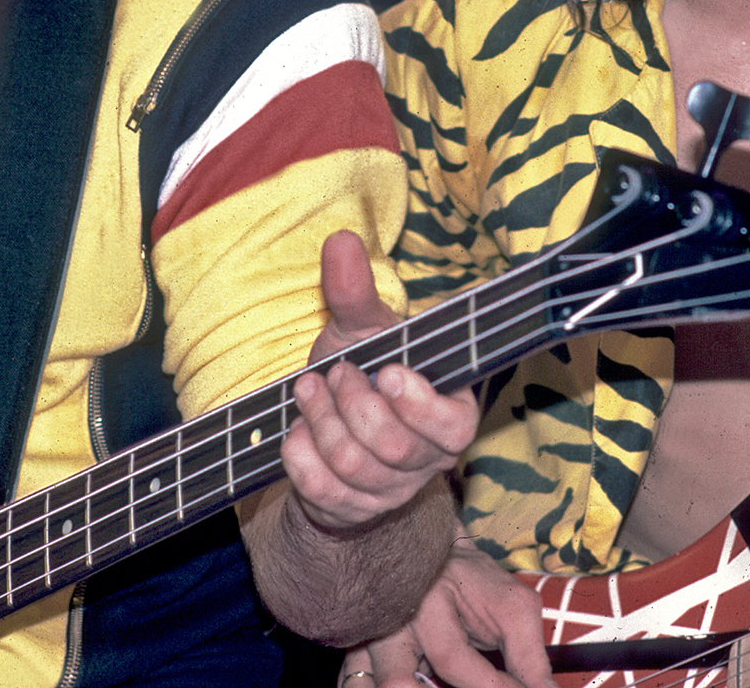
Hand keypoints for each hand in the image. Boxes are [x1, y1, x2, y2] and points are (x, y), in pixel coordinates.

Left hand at [281, 231, 478, 531]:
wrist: (327, 428)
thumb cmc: (360, 371)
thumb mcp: (360, 331)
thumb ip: (355, 292)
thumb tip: (340, 240)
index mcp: (449, 414)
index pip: (453, 426)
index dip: (419, 404)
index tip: (388, 371)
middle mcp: (426, 460)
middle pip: (392, 444)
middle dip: (352, 402)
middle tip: (335, 372)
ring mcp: (388, 491)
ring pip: (354, 466)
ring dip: (320, 419)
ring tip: (309, 387)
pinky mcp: (349, 509)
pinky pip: (320, 490)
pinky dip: (299, 453)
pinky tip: (296, 429)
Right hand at [338, 544, 555, 687]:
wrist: (433, 555)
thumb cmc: (474, 581)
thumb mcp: (512, 608)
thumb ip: (528, 657)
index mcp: (427, 601)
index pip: (452, 658)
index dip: (491, 686)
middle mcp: (388, 622)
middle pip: (394, 681)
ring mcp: (367, 641)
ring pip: (362, 685)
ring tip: (436, 686)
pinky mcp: (357, 655)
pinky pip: (356, 684)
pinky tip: (418, 684)